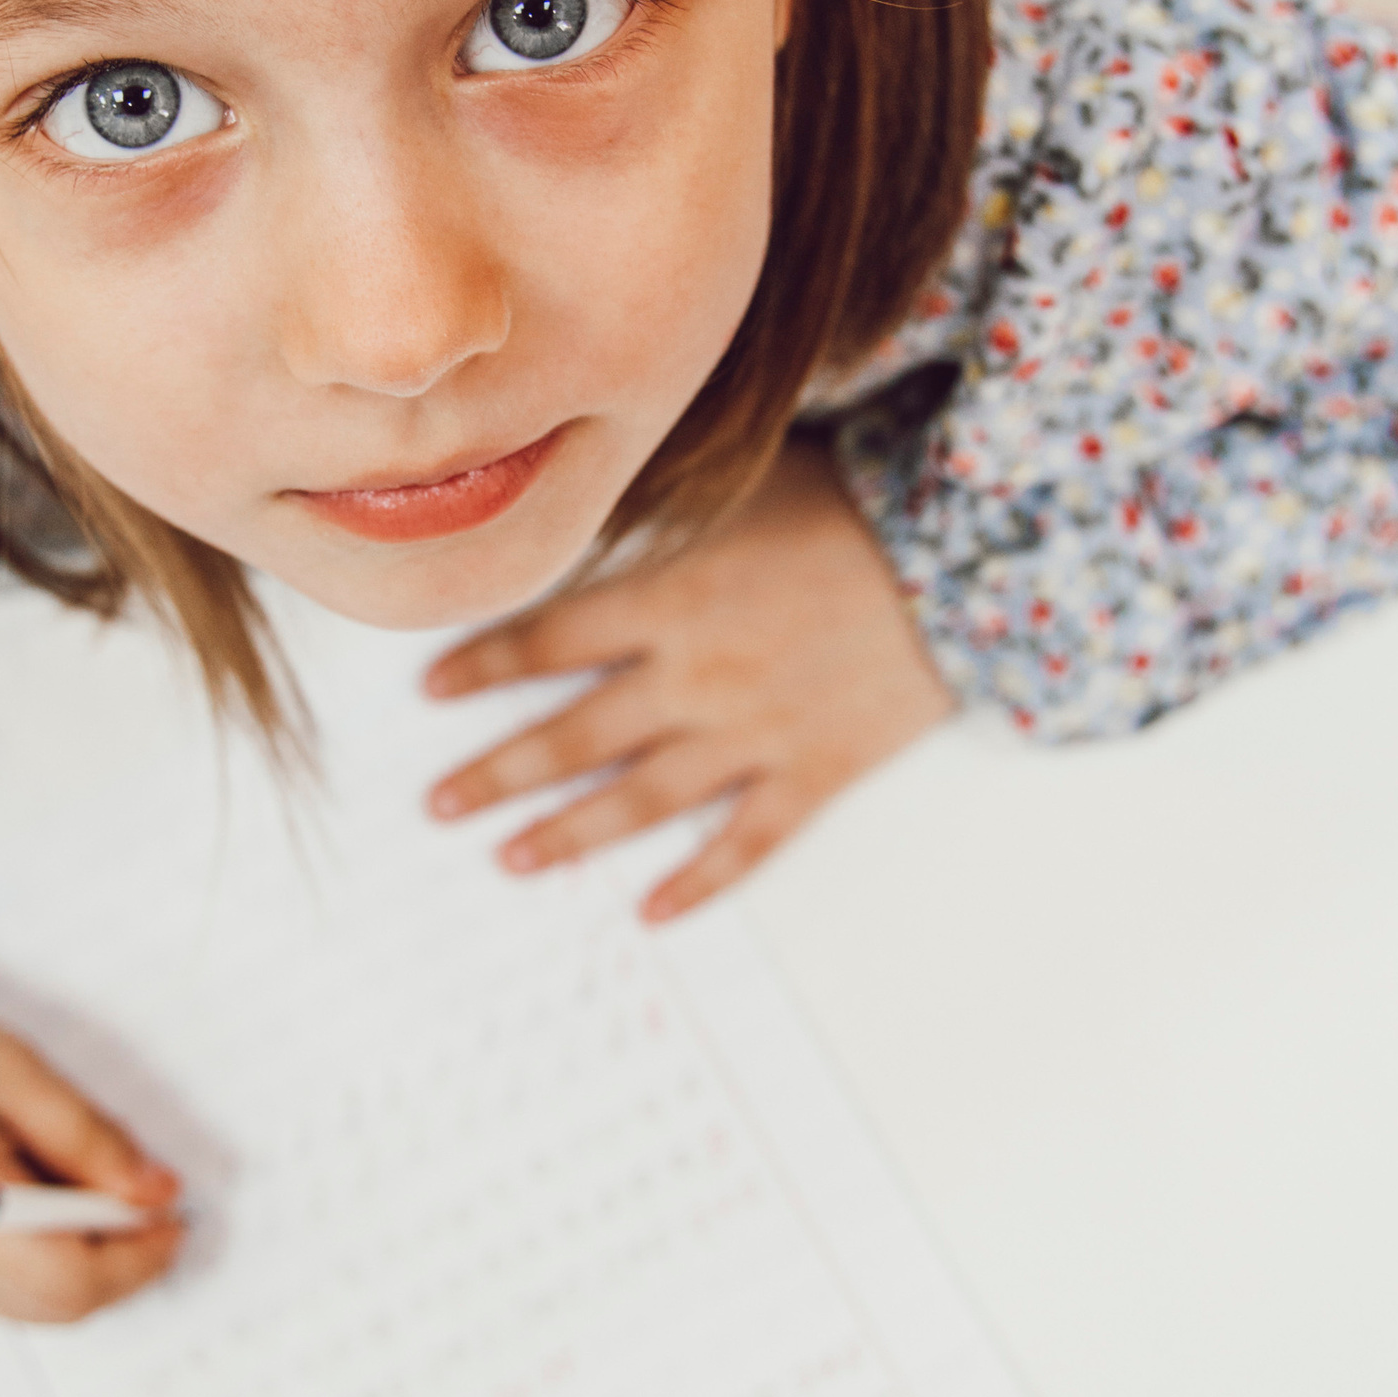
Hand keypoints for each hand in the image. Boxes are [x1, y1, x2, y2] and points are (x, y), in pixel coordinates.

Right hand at [0, 938, 182, 1321]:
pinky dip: (23, 1250)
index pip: (76, 1283)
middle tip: (141, 1192)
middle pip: (51, 1306)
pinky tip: (23, 1181)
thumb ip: (88, 1140)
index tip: (175, 1211)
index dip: (141, 1255)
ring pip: (18, 1299)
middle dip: (113, 1260)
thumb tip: (154, 1191)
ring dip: (68, 1254)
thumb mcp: (8, 1068)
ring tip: (77, 1172)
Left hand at [423, 436, 955, 918]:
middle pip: (574, 734)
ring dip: (567, 833)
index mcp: (671, 598)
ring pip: (639, 798)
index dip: (483, 667)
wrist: (967, 557)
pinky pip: (745, 843)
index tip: (430, 690)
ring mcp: (754, 733)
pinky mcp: (812, 772)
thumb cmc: (855, 501)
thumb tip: (581, 510)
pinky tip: (651, 913)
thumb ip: (660, 511)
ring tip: (508, 860)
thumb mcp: (743, 483)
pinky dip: (698, 882)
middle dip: (497, 771)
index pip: (547, 642)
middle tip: (437, 804)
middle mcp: (696, 675)